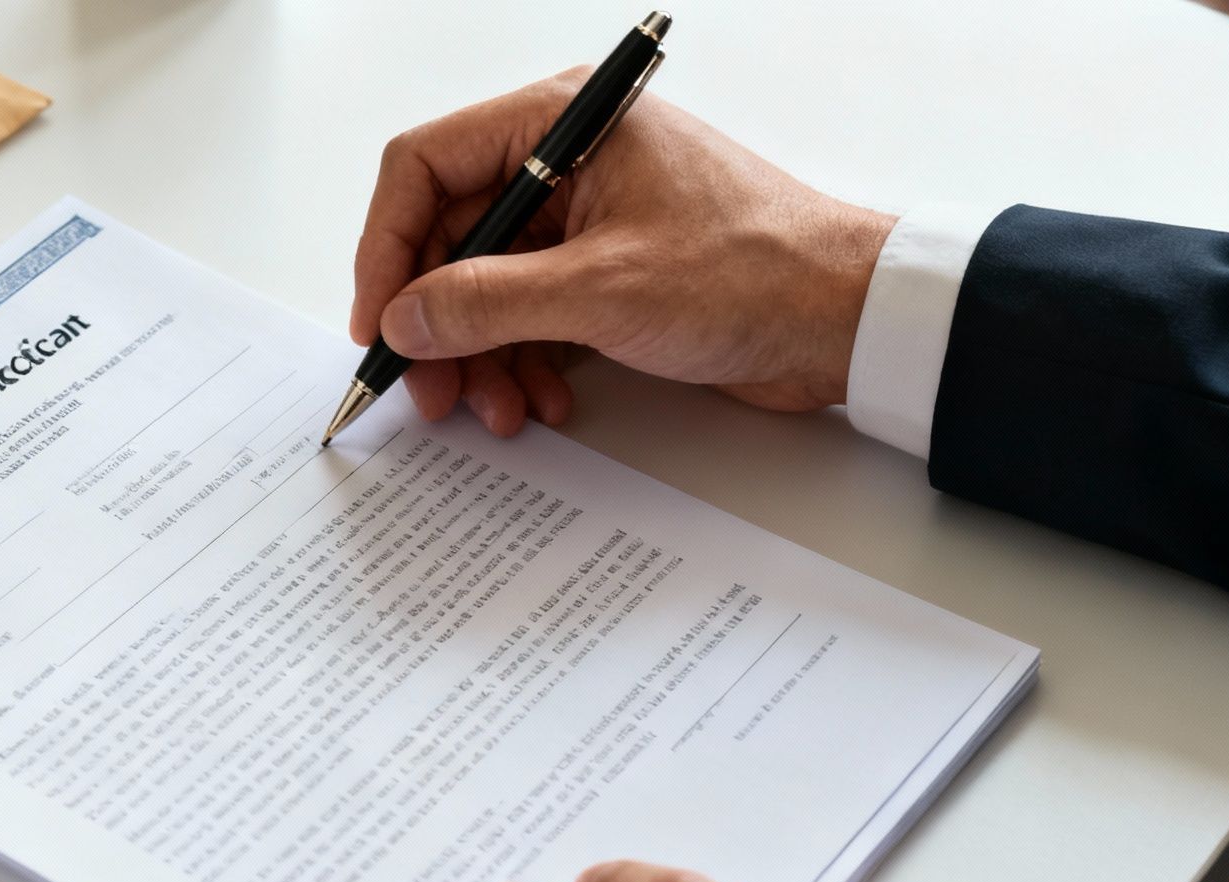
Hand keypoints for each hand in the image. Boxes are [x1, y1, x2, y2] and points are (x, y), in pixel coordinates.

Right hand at [351, 70, 895, 435]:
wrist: (849, 319)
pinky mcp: (605, 271)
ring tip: (492, 411)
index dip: (387, 248)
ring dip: (479, 356)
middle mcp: (566, 159)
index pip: (425, 167)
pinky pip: (529, 315)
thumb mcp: (600, 291)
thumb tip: (402, 320)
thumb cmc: (754, 271)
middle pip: (449, 237)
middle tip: (427, 391)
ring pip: (484, 286)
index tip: (378, 324)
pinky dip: (523, 362)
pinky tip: (540, 401)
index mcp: (563, 122)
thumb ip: (484, 303)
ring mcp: (585, 218)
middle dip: (435, 322)